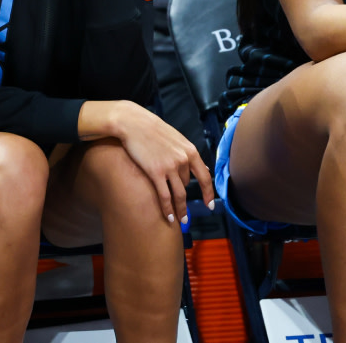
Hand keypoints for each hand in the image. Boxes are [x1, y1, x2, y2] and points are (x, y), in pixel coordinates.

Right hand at [116, 104, 214, 223]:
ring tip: (181, 221)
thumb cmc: (154, 131)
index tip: (211, 205)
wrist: (134, 124)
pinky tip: (169, 217)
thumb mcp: (177, 139)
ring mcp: (170, 167)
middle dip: (185, 199)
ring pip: (179, 195)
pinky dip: (168, 209)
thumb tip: (203, 167)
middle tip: (186, 214)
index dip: (209, 193)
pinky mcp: (155, 172)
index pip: (205, 177)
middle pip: (187, 186)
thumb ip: (189, 154)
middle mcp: (183, 160)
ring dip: (180, 210)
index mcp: (190, 151)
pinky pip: (165, 196)